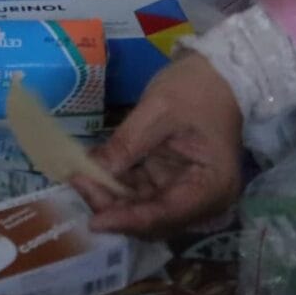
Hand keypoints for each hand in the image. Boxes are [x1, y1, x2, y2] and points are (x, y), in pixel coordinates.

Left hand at [74, 53, 243, 235]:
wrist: (216, 73)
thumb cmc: (196, 87)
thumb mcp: (159, 110)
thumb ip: (127, 144)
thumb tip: (94, 173)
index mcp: (212, 186)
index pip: (166, 215)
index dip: (128, 220)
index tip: (95, 221)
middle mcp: (202, 199)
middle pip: (154, 217)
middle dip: (114, 208)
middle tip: (79, 186)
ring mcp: (186, 190)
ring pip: (144, 208)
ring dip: (112, 198)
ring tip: (80, 179)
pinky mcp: (172, 180)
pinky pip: (142, 192)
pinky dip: (118, 186)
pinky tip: (92, 173)